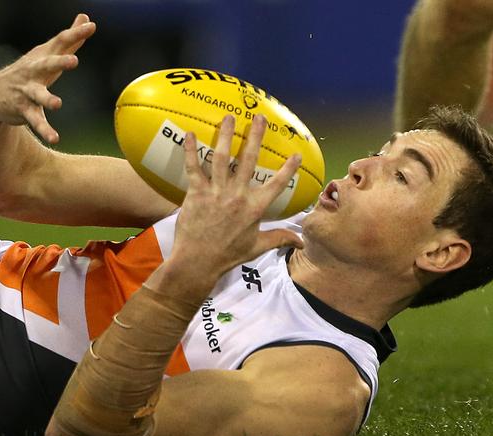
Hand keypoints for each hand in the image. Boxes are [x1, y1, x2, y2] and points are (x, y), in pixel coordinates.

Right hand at [0, 14, 95, 143]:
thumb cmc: (29, 73)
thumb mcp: (47, 54)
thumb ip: (69, 39)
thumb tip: (86, 18)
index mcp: (42, 58)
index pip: (60, 43)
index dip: (75, 34)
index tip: (90, 26)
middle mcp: (33, 72)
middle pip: (47, 64)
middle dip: (59, 62)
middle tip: (73, 60)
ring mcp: (27, 91)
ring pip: (38, 95)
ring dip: (47, 99)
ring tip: (57, 104)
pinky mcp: (24, 110)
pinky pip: (36, 121)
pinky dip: (45, 130)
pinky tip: (55, 138)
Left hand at [170, 114, 303, 280]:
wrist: (198, 262)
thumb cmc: (228, 255)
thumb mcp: (257, 247)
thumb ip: (280, 239)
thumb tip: (302, 242)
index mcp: (255, 208)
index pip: (277, 184)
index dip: (288, 169)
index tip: (297, 154)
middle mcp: (238, 196)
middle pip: (249, 160)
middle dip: (255, 136)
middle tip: (259, 117)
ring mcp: (216, 193)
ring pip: (223, 158)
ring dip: (226, 135)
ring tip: (229, 117)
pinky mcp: (196, 193)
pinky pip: (194, 167)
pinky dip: (191, 150)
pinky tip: (190, 134)